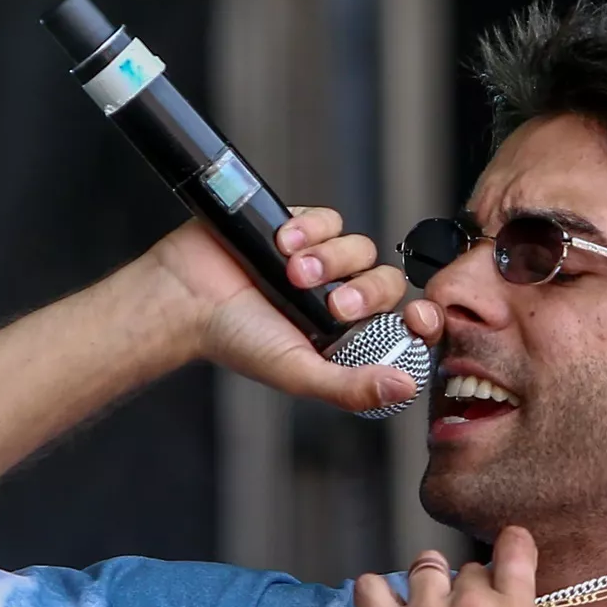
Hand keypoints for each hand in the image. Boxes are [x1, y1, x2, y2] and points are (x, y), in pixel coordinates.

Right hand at [145, 209, 444, 413]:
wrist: (186, 296)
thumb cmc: (235, 339)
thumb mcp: (299, 372)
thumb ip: (351, 386)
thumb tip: (406, 388)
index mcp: (346, 337)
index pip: (402, 324)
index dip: (421, 318)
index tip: (417, 317)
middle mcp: (338, 298)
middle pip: (386, 282)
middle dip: (364, 291)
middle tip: (331, 305)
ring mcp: (321, 261)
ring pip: (360, 248)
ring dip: (331, 259)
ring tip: (290, 272)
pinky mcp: (301, 226)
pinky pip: (330, 218)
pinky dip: (311, 229)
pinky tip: (281, 242)